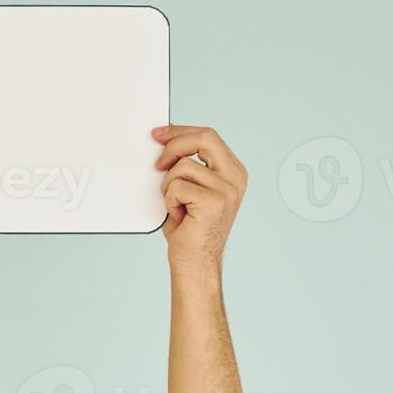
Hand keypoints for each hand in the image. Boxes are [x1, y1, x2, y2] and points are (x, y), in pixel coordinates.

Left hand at [153, 124, 246, 273]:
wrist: (195, 262)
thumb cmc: (190, 228)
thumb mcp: (191, 189)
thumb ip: (188, 165)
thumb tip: (163, 142)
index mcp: (233, 171)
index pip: (208, 136)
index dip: (180, 131)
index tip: (159, 134)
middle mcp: (235, 178)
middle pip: (204, 138)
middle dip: (173, 145)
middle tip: (157, 163)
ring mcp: (227, 190)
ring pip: (183, 166)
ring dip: (168, 186)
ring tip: (175, 205)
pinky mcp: (214, 202)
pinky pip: (177, 187)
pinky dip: (169, 201)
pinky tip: (178, 215)